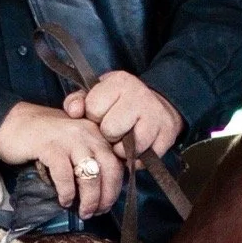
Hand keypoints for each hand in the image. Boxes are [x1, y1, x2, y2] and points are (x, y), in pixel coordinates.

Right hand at [0, 101, 126, 218]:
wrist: (10, 122)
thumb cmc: (42, 137)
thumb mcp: (72, 142)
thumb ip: (88, 157)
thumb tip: (102, 189)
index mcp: (95, 132)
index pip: (117, 162)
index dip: (116, 187)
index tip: (106, 203)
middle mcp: (87, 132)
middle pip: (109, 168)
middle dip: (106, 195)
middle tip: (97, 211)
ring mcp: (68, 138)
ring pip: (90, 174)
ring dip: (90, 198)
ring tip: (83, 212)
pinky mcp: (49, 145)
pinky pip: (65, 174)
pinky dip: (67, 191)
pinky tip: (64, 200)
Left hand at [65, 70, 183, 159]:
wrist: (157, 105)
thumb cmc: (119, 103)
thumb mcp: (98, 94)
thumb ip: (78, 101)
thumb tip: (73, 111)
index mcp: (120, 82)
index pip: (93, 109)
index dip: (94, 117)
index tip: (101, 115)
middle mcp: (140, 95)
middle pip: (110, 130)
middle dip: (108, 134)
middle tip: (114, 129)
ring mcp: (156, 115)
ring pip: (128, 148)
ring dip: (122, 150)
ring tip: (124, 140)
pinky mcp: (168, 135)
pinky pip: (143, 159)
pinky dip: (137, 160)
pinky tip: (136, 148)